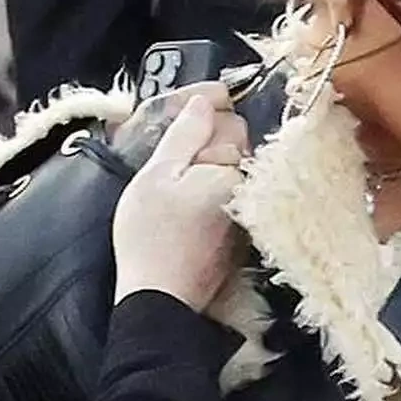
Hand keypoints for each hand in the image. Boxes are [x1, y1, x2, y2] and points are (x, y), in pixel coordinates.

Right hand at [112, 86, 249, 310]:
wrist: (160, 299)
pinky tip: (185, 205)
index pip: (229, 119)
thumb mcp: (157, 175)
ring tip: (175, 181)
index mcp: (232, 169)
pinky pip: (229, 198)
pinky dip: (211, 193)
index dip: (202, 112)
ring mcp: (246, 214)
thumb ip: (185, 134)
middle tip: (171, 152)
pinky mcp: (238, 236)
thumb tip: (205, 102)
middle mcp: (249, 189)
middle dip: (207, 140)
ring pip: (231, 171)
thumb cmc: (151, 237)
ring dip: (208, 167)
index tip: (178, 116)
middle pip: (235, 144)